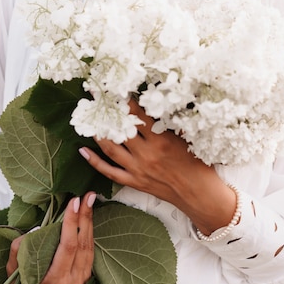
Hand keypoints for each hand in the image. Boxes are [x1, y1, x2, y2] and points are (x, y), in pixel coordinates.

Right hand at [6, 192, 95, 283]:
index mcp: (55, 280)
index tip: (74, 202)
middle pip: (83, 243)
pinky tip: (87, 218)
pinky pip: (90, 251)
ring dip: (90, 221)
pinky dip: (89, 232)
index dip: (72, 222)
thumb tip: (35, 228)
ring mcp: (81, 281)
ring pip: (90, 246)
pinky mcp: (85, 277)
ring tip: (90, 201)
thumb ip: (19, 249)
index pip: (68, 245)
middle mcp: (72, 281)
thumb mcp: (13, 270)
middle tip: (88, 195)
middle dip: (85, 216)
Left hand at [79, 100, 235, 234]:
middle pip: (120, 129)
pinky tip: (82, 150)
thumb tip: (160, 103)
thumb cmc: (199, 166)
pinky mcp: (134, 182)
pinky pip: (109, 172)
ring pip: (111, 148)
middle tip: (93, 98)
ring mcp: (137, 169)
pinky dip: (95, 161)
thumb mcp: (188, 138)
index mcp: (160, 140)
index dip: (124, 100)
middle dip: (106, 113)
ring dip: (97, 133)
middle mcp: (146, 154)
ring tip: (86, 119)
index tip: (113, 88)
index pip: (137, 115)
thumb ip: (172, 122)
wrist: (200, 196)